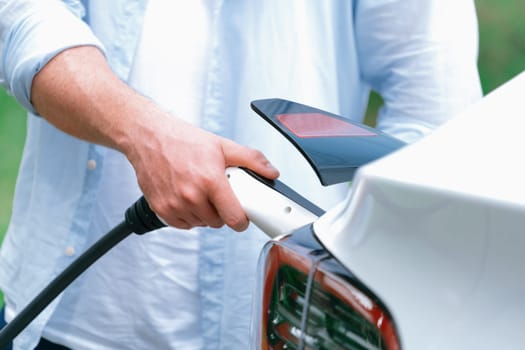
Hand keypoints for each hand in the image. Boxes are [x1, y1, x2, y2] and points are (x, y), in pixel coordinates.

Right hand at [124, 111, 278, 230]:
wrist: (148, 137)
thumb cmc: (182, 140)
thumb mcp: (222, 145)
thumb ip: (251, 159)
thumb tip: (271, 172)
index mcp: (210, 181)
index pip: (234, 218)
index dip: (242, 220)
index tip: (242, 216)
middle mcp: (191, 196)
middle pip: (218, 223)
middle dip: (222, 212)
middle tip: (217, 194)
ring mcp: (174, 204)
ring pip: (201, 224)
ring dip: (204, 214)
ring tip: (200, 192)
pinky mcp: (161, 209)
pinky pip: (183, 225)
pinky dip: (188, 216)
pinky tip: (187, 198)